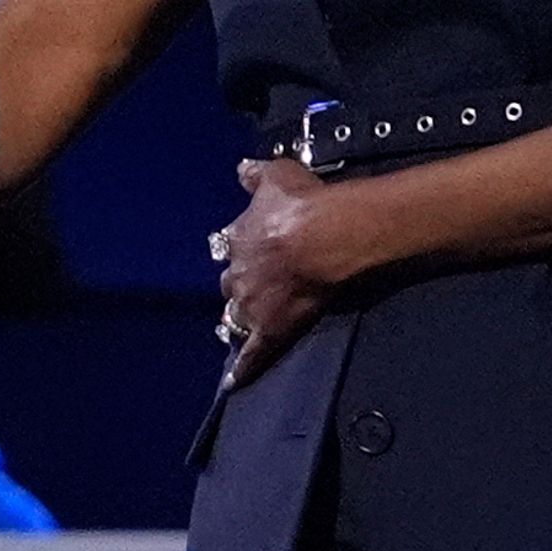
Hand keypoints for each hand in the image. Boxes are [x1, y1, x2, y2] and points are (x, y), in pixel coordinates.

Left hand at [218, 158, 336, 384]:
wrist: (320, 237)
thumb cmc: (302, 204)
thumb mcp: (275, 176)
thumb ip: (256, 175)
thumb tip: (243, 168)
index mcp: (239, 236)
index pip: (232, 246)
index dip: (241, 249)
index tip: (247, 251)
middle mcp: (238, 272)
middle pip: (231, 283)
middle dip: (239, 285)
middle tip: (250, 288)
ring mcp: (252, 303)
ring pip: (236, 315)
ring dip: (239, 319)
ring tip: (242, 327)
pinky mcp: (270, 329)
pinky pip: (254, 353)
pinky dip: (244, 368)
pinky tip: (234, 382)